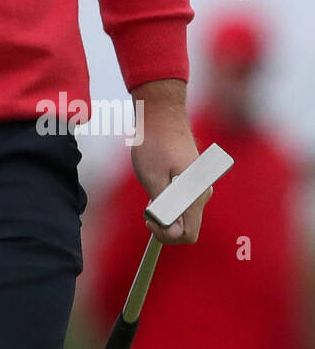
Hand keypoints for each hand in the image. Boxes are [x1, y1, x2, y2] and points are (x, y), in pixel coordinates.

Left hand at [130, 80, 210, 245]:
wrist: (162, 114)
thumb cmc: (154, 143)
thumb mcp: (152, 177)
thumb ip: (162, 205)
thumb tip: (169, 228)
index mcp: (195, 195)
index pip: (188, 234)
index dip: (166, 234)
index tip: (148, 218)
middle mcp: (202, 193)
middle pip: (187, 226)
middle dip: (165, 223)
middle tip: (146, 206)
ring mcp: (199, 186)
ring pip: (183, 213)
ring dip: (166, 210)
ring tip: (151, 189)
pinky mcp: (193, 179)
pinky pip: (182, 201)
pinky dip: (168, 200)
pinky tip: (157, 182)